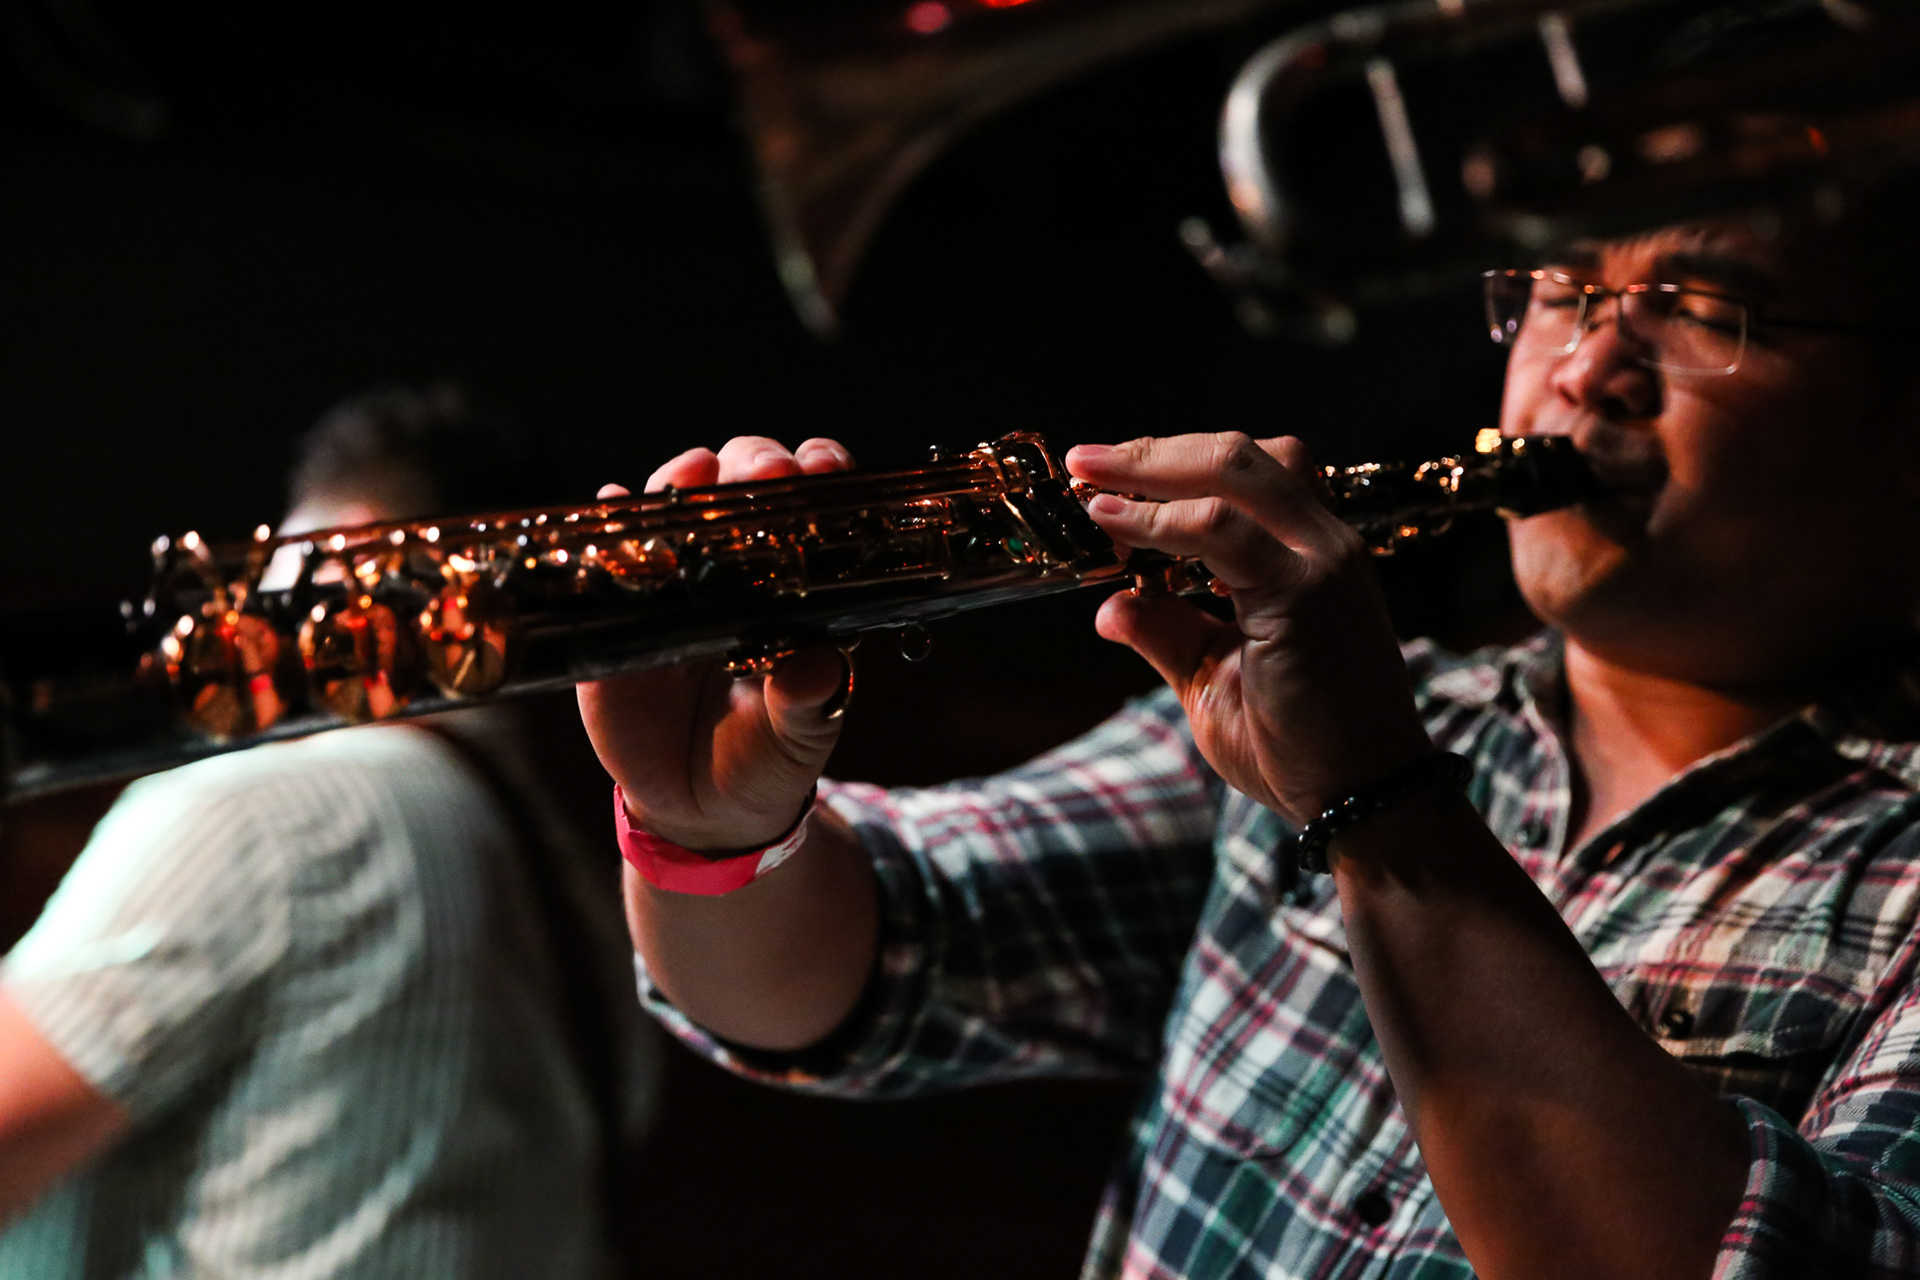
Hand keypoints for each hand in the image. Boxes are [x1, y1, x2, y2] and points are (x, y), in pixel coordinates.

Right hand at [578, 437, 856, 849]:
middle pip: (744, 480)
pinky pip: (608, 549)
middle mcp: (737, 568)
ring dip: (684, 476)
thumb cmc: (765, 758)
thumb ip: (808, 702)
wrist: (699, 805)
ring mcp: (674, 580)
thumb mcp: (797, 737)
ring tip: (693, 475)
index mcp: (796, 587)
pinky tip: (615, 503)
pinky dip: (609, 519)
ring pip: (676, 500)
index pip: (814, 506)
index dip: (820, 474)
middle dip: (755, 462)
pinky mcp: (619, 608)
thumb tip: (815, 665)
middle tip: (763, 472)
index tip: (820, 468)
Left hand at [1067, 432, 1433, 823]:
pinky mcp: (1307, 593)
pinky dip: (1159, 520)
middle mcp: (1323, 545)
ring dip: (1152, 469)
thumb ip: (1168, 632)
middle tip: (1086, 460)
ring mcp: (1321, 563)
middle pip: (1239, 456)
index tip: (1107, 475)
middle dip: (1154, 451)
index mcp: (1309, 555)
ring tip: (1091, 481)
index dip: (1174, 463)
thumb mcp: (1211, 679)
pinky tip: (1111, 522)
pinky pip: (1222, 531)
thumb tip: (1109, 607)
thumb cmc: (1297, 746)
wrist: (1361, 799)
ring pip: (1233, 474)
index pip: (1249, 474)